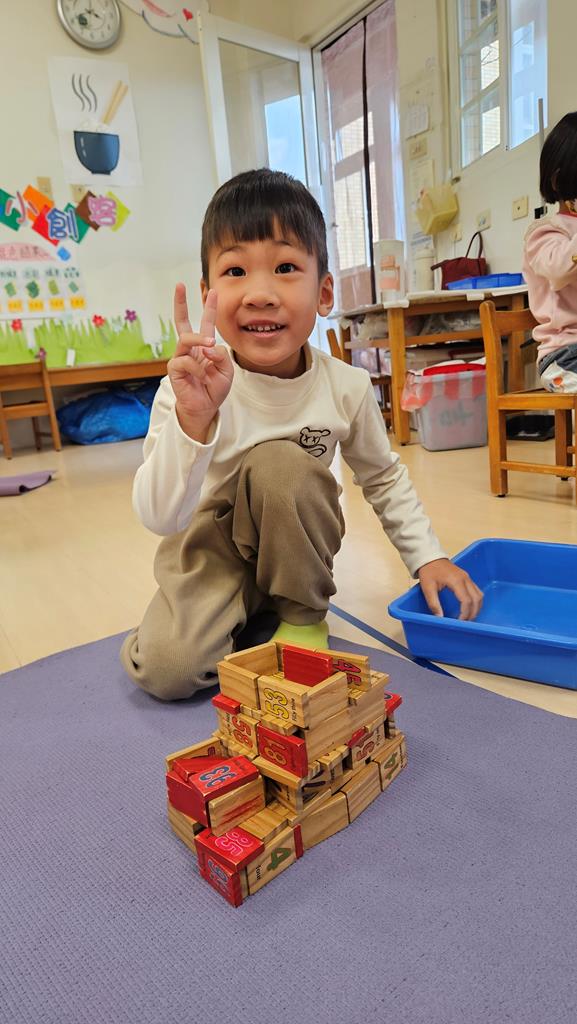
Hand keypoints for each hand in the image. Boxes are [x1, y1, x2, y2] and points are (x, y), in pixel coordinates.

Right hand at [167, 283, 233, 441]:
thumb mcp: (227, 370)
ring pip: (185, 338)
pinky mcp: (174, 369)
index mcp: (204, 347)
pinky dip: (198, 369)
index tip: (213, 291)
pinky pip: (185, 361)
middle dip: (179, 303)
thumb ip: (222, 355)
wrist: (205, 407)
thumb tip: (208, 346)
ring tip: (210, 346)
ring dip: (199, 340)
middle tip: (179, 285)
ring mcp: (181, 357)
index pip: (206, 323)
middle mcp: (190, 349)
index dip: (209, 307)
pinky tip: (203, 378)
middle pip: (181, 322)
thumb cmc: (214, 388)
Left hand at [417, 558, 482, 620]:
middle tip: (466, 622)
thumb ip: (434, 603)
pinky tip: (470, 607)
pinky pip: (476, 591)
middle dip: (473, 612)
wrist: (429, 557)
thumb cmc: (428, 571)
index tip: (460, 622)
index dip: (465, 613)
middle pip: (476, 599)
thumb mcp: (427, 588)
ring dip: (477, 607)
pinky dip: (476, 601)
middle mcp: (465, 579)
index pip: (466, 600)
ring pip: (479, 595)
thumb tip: (439, 618)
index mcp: (456, 581)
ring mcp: (467, 577)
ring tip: (469, 617)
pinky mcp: (467, 578)